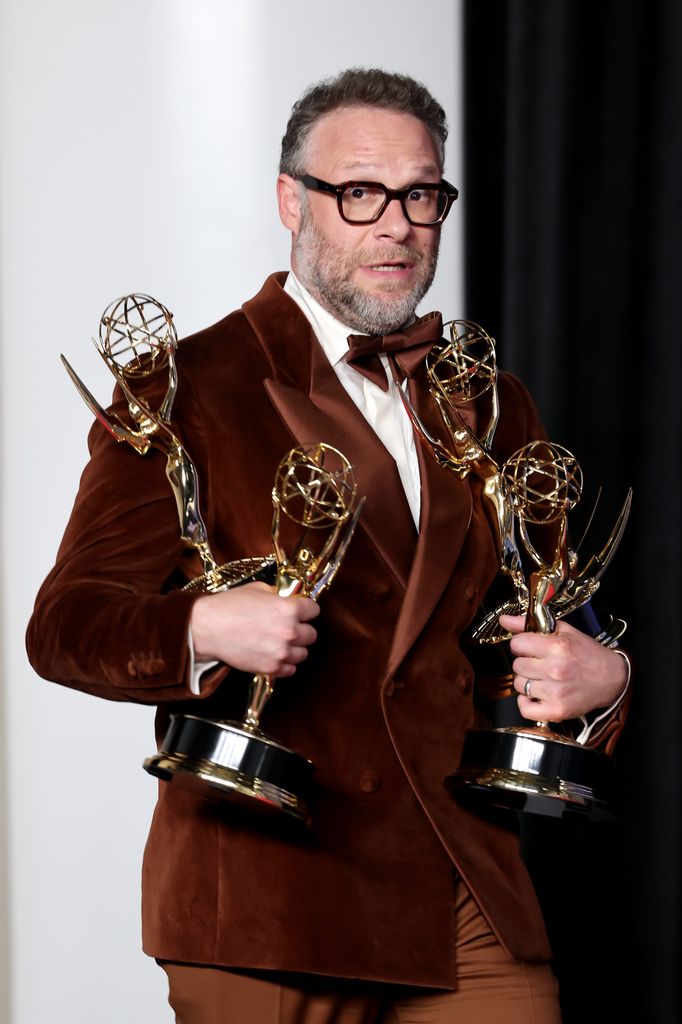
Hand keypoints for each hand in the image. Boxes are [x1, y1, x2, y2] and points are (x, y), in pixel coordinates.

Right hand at [190, 581, 319, 676]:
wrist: (208, 628)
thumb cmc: (229, 606)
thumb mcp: (257, 589)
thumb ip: (278, 595)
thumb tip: (286, 598)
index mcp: (288, 608)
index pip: (314, 610)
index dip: (306, 610)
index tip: (301, 612)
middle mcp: (289, 631)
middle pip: (312, 635)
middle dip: (302, 630)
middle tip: (288, 628)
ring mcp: (281, 652)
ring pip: (303, 654)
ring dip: (294, 648)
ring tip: (280, 643)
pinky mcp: (271, 668)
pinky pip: (290, 669)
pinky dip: (285, 663)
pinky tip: (274, 654)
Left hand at [499, 613, 628, 722]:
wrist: (613, 678)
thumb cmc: (588, 654)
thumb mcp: (563, 631)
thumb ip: (530, 624)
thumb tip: (504, 620)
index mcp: (557, 646)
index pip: (517, 644)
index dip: (521, 645)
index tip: (530, 648)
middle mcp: (555, 669)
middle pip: (516, 666)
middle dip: (526, 663)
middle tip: (540, 664)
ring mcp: (556, 692)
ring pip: (519, 685)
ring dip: (528, 682)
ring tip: (543, 678)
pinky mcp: (557, 710)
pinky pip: (525, 709)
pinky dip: (527, 703)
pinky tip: (538, 695)